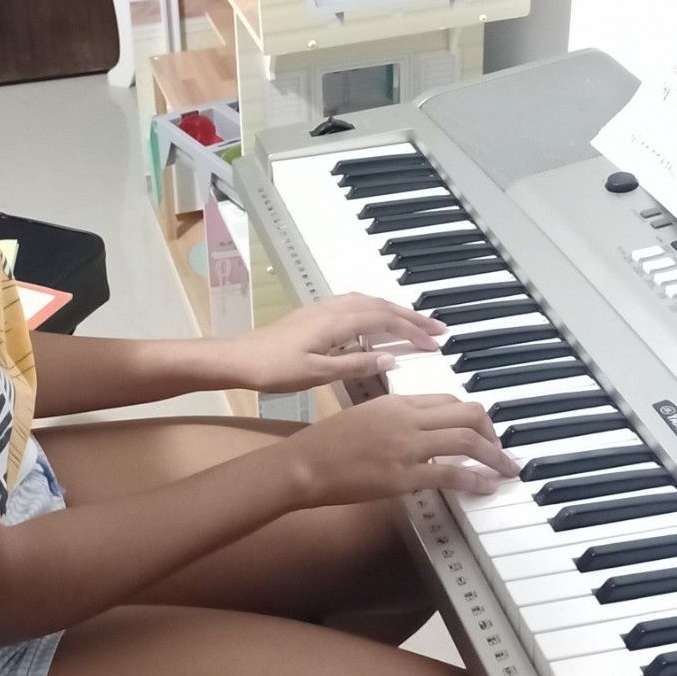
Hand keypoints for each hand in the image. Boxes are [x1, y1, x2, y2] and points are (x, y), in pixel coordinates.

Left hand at [221, 293, 445, 393]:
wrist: (238, 359)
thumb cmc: (275, 370)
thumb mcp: (317, 374)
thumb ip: (355, 365)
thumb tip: (391, 360)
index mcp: (336, 322)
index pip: (384, 321)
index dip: (412, 330)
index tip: (436, 342)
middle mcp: (332, 309)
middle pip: (380, 306)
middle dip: (411, 316)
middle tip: (439, 329)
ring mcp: (322, 309)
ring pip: (367, 302)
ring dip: (394, 311)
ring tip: (415, 323)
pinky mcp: (314, 314)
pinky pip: (355, 304)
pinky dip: (376, 309)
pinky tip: (377, 321)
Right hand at [289, 393, 516, 508]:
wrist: (306, 463)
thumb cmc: (327, 443)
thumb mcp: (364, 417)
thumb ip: (394, 419)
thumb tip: (418, 431)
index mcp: (396, 402)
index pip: (447, 400)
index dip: (472, 416)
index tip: (482, 431)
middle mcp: (407, 418)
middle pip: (466, 413)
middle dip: (492, 431)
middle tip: (500, 450)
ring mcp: (407, 446)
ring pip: (466, 440)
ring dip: (494, 455)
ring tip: (506, 468)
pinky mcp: (404, 474)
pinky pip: (451, 473)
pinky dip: (476, 479)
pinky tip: (487, 486)